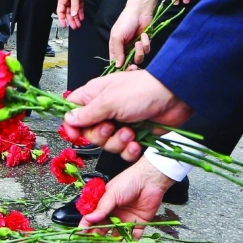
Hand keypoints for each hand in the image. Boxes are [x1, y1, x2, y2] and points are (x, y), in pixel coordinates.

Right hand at [57, 0, 89, 30]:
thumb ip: (74, 5)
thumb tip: (73, 14)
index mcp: (62, 0)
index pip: (61, 12)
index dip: (62, 19)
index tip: (64, 25)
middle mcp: (67, 1)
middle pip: (68, 14)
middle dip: (71, 21)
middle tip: (74, 27)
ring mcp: (73, 1)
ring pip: (74, 12)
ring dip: (76, 19)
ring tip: (79, 24)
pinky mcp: (79, 0)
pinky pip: (79, 9)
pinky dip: (80, 14)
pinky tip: (82, 18)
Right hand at [60, 69, 193, 161]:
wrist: (174, 97)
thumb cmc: (141, 91)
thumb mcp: (109, 101)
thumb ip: (87, 113)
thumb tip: (68, 119)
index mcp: (94, 97)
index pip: (73, 112)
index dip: (72, 125)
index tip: (75, 135)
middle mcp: (105, 111)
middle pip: (89, 133)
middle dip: (101, 135)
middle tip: (112, 127)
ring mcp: (120, 124)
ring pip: (106, 144)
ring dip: (118, 142)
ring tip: (130, 132)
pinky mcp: (134, 136)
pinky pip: (123, 151)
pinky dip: (129, 150)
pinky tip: (137, 142)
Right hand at [79, 157, 175, 242]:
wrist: (150, 180)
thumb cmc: (128, 182)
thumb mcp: (111, 194)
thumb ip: (101, 209)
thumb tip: (88, 219)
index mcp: (105, 204)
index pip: (93, 218)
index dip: (86, 227)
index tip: (81, 236)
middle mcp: (114, 213)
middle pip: (103, 229)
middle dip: (97, 239)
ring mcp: (126, 219)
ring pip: (117, 235)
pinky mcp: (139, 223)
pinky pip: (133, 236)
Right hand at [109, 0, 160, 67]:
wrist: (140, 12)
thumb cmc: (125, 22)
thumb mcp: (117, 37)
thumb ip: (117, 52)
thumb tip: (117, 66)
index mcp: (115, 48)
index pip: (116, 62)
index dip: (120, 68)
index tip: (125, 70)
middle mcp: (125, 49)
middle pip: (128, 63)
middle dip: (132, 65)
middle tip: (134, 66)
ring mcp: (135, 47)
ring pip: (139, 58)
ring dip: (139, 51)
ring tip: (138, 41)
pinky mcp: (144, 43)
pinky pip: (147, 50)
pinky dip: (145, 43)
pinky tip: (143, 35)